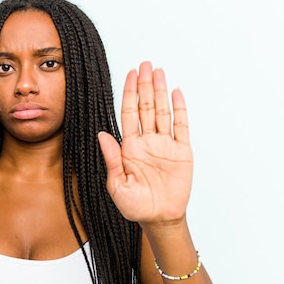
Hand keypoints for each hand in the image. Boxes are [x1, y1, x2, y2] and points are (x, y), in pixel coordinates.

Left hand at [98, 62, 192, 223]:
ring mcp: (165, 145)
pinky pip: (181, 126)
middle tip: (144, 64)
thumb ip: (111, 159)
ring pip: (162, 112)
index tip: (129, 74)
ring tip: (158, 71)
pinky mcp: (182, 152)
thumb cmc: (134, 206)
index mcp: (129, 147)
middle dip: (144, 85)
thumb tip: (102, 135)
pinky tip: (176, 92)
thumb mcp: (117, 184)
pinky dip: (179, 109)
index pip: (128, 114)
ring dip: (160, 91)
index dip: (129, 93)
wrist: (159, 219)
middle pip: (146, 107)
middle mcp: (147, 141)